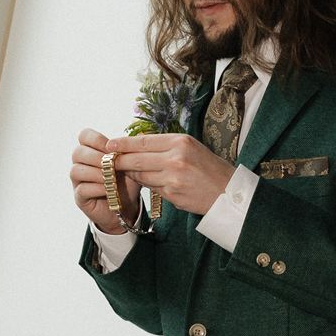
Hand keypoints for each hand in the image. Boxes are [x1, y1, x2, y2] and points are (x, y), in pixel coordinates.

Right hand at [71, 130, 141, 232]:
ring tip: (111, 178)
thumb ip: (130, 150)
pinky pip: (82, 189)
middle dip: (96, 157)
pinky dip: (97, 188)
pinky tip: (109, 189)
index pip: (84, 135)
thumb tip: (139, 136)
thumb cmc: (126, 181)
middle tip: (113, 164)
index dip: (96, 139)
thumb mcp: (131, 163)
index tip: (111, 148)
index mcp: (91, 150)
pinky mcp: (80, 197)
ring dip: (96, 173)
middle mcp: (80, 163)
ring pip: (77, 170)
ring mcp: (77, 181)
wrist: (125, 206)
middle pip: (78, 152)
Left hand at [112, 133, 231, 216]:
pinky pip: (152, 188)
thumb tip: (137, 145)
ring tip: (128, 172)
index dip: (123, 144)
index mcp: (180, 142)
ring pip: (141, 175)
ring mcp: (173, 177)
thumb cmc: (208, 168)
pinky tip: (151, 183)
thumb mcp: (190, 148)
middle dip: (119, 161)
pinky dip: (148, 186)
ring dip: (132, 174)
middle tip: (108, 161)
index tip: (109, 144)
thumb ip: (165, 146)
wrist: (228, 192)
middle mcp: (175, 158)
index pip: (143, 141)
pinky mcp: (172, 194)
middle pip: (136, 159)